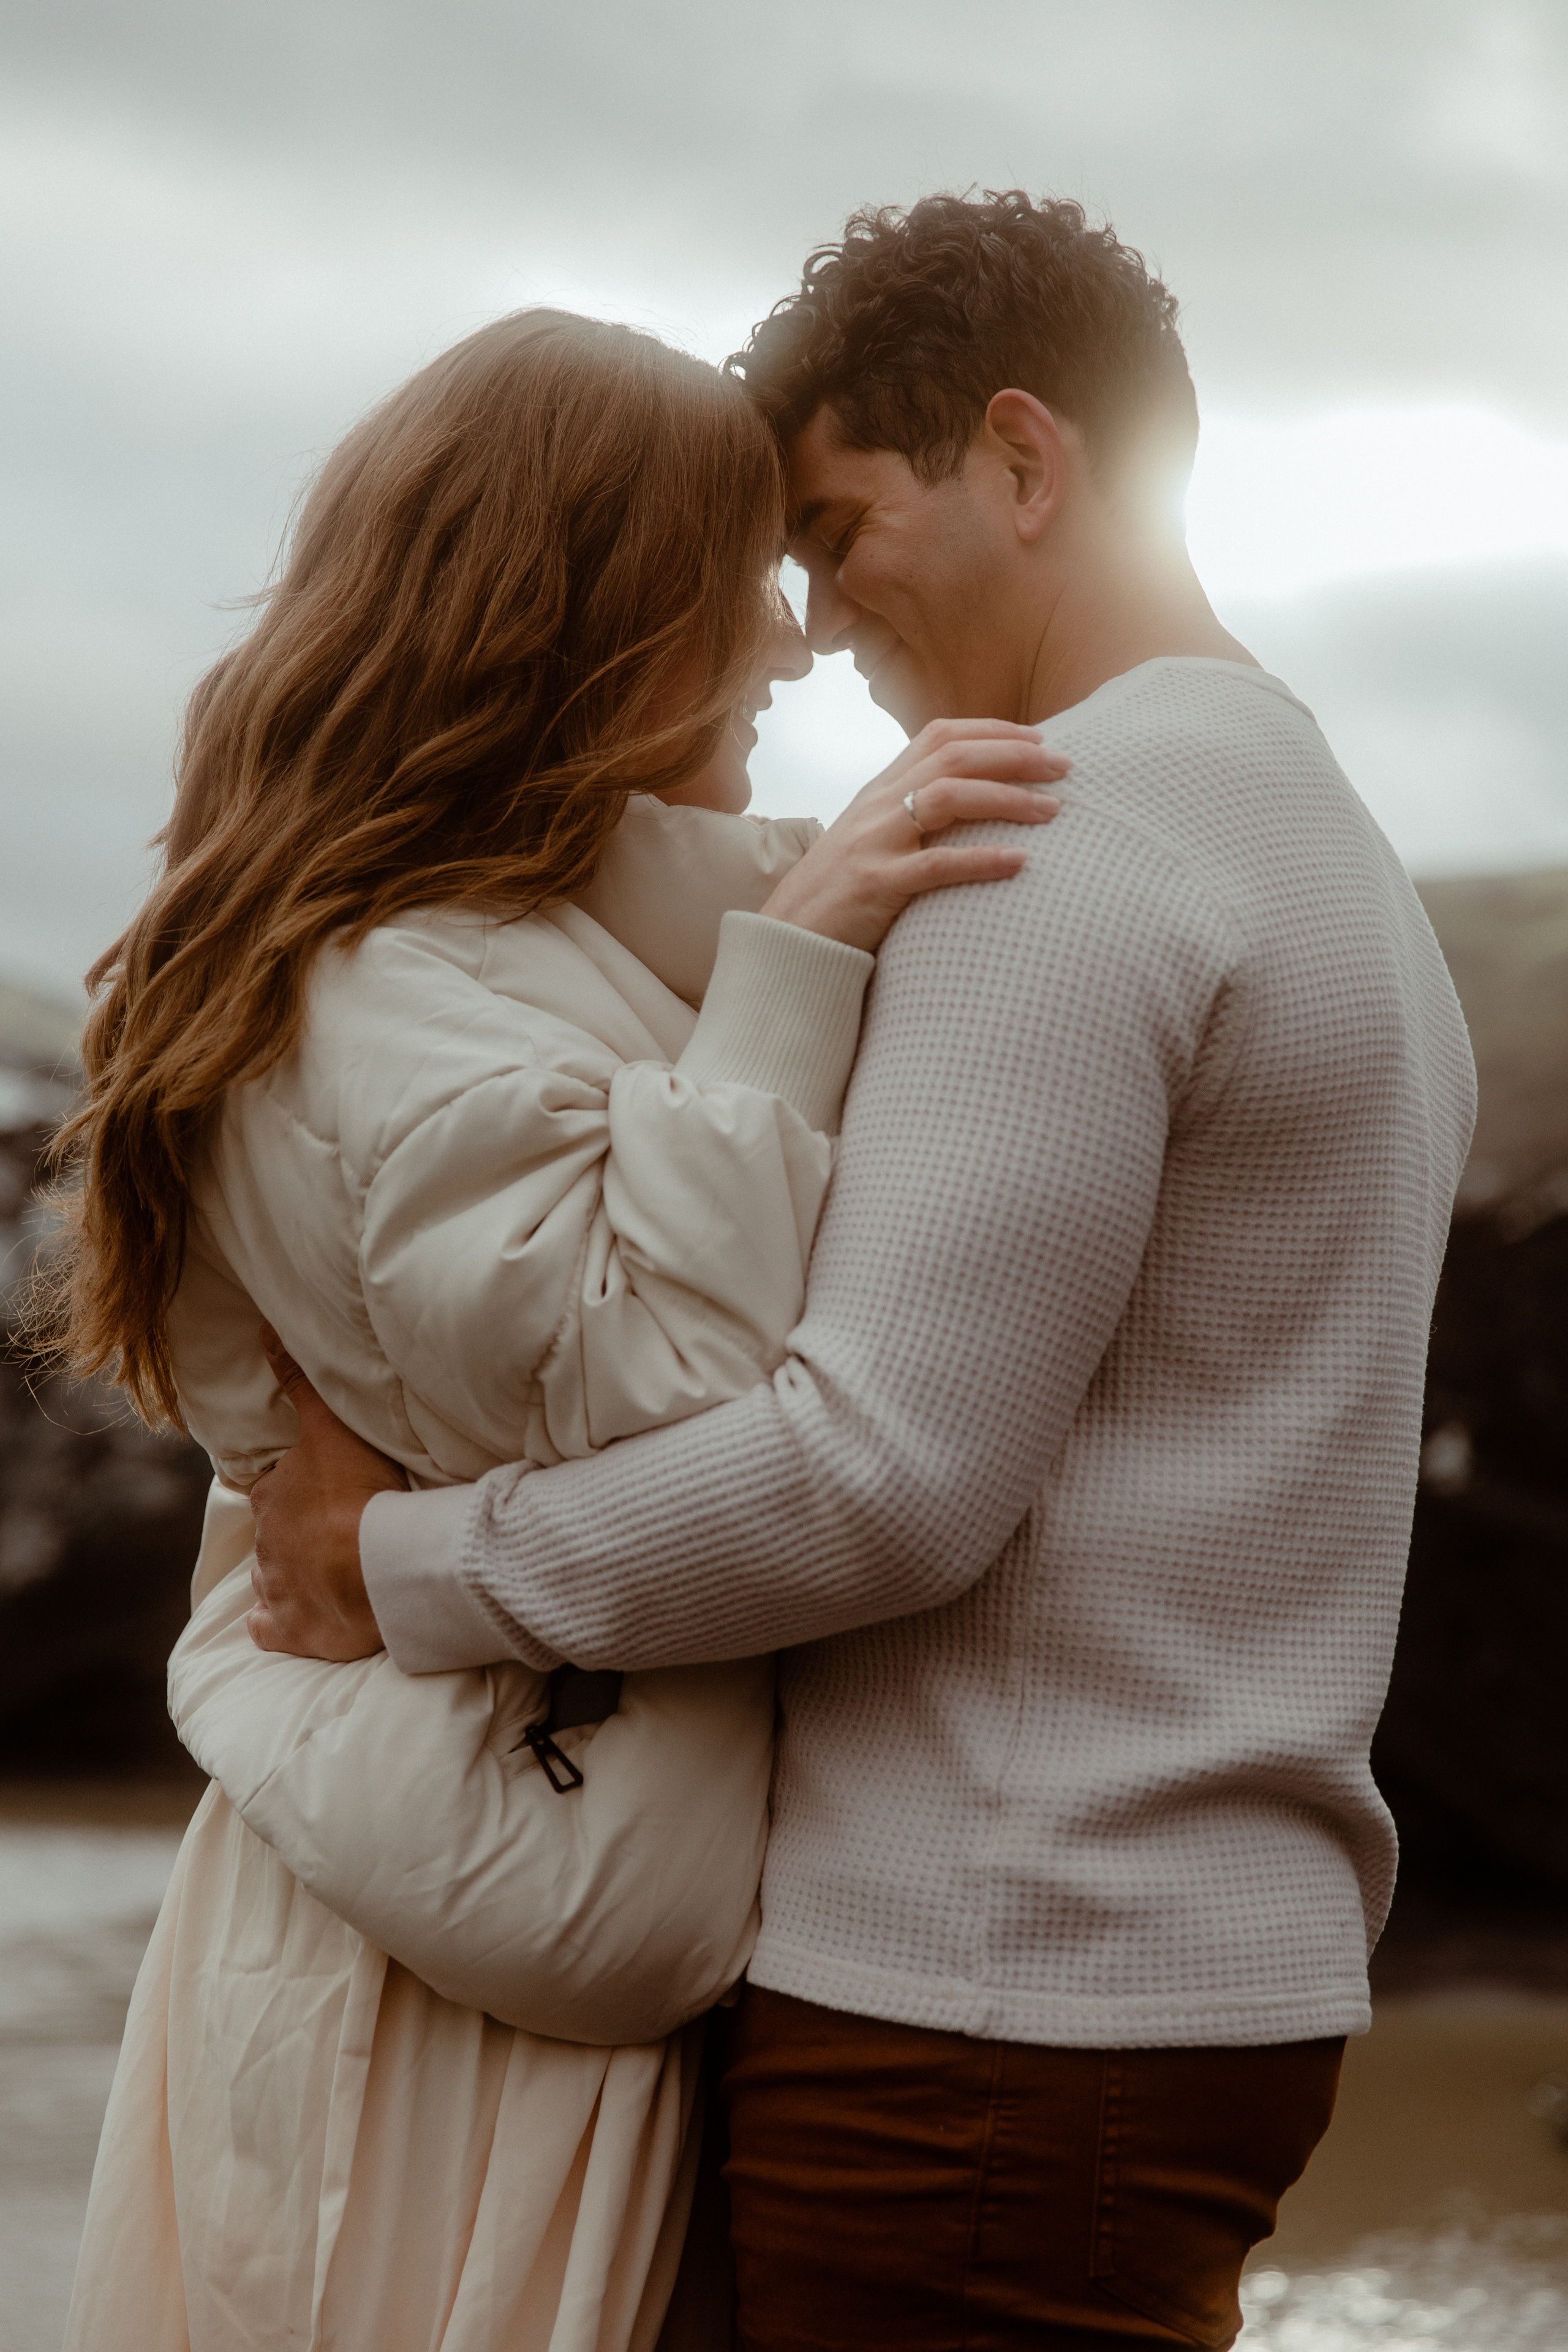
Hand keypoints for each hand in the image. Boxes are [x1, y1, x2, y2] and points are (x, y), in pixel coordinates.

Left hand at [247, 1326, 405, 1659]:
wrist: (375, 1568)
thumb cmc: (359, 1492)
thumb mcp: (330, 1426)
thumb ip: (300, 1384)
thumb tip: (262, 1332)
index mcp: (275, 1496)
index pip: (275, 1487)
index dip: (298, 1488)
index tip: (321, 1490)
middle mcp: (266, 1542)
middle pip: (276, 1533)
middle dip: (297, 1532)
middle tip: (335, 1529)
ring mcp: (276, 1589)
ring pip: (273, 1578)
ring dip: (293, 1574)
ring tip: (331, 1572)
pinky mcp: (291, 1630)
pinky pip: (271, 1627)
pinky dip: (278, 1622)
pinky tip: (298, 1616)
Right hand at [758, 719, 1067, 952]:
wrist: (788, 940)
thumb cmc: (838, 894)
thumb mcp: (870, 839)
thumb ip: (910, 815)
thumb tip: (969, 803)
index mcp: (878, 790)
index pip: (939, 736)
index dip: (993, 730)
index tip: (1040, 740)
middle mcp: (877, 806)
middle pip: (953, 757)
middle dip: (1015, 756)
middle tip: (1066, 768)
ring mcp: (874, 844)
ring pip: (948, 798)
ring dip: (1007, 798)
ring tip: (1053, 810)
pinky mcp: (876, 886)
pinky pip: (936, 865)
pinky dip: (981, 860)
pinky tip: (1020, 862)